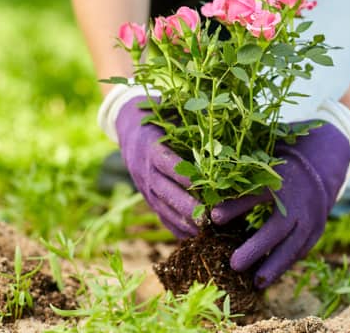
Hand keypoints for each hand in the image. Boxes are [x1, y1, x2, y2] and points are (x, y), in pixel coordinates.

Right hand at [115, 95, 200, 237]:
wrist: (128, 127)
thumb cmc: (159, 116)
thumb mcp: (170, 113)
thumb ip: (191, 122)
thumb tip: (221, 119)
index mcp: (151, 146)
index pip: (167, 163)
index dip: (184, 175)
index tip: (204, 185)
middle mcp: (145, 169)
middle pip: (165, 191)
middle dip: (187, 206)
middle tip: (208, 218)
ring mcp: (144, 187)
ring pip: (163, 208)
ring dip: (183, 222)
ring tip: (205, 233)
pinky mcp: (148, 198)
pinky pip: (161, 217)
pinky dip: (176, 228)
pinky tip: (194, 238)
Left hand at [210, 123, 349, 287]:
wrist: (319, 167)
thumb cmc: (279, 167)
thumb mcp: (260, 166)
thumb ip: (238, 179)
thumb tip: (207, 195)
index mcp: (281, 178)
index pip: (256, 194)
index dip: (236, 206)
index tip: (214, 217)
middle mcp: (297, 199)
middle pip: (277, 227)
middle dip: (256, 247)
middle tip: (234, 264)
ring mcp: (311, 217)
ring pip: (293, 245)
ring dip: (274, 266)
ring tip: (255, 283)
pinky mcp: (317, 230)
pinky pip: (301, 251)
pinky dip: (284, 265)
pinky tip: (267, 278)